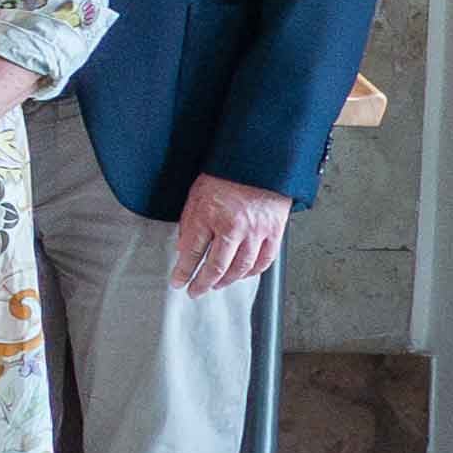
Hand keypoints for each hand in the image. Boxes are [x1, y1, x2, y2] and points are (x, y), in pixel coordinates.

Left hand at [172, 173, 291, 295]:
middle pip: (216, 266)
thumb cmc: (226, 174)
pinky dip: (252, 272)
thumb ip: (189, 223)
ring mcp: (256, 232)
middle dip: (202, 283)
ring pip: (240, 268)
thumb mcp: (196, 195)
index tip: (177, 282)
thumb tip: (183, 249)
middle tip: (195, 292)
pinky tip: (243, 275)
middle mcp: (233, 227)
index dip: (183, 272)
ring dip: (226, 281)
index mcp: (209, 216)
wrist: (259, 161)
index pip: (191, 253)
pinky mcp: (274, 232)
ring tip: (216, 285)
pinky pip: (264, 260)